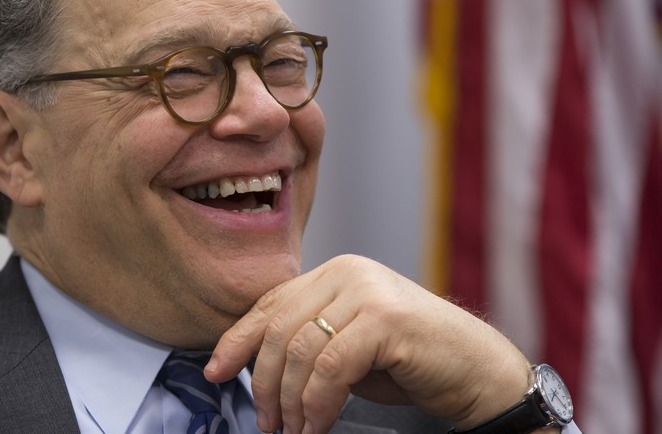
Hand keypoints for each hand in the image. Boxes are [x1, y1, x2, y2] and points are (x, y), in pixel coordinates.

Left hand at [204, 254, 532, 432]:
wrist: (475, 369)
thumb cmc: (409, 360)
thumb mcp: (346, 344)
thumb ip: (307, 341)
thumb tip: (251, 365)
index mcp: (333, 272)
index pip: (270, 304)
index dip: (237, 339)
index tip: (214, 371)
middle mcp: (347, 272)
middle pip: (279, 327)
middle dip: (263, 381)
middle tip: (266, 423)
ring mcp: (367, 291)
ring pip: (300, 349)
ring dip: (289, 400)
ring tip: (292, 432)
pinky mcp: (386, 318)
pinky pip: (331, 366)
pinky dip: (316, 403)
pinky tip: (316, 426)